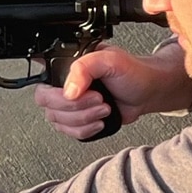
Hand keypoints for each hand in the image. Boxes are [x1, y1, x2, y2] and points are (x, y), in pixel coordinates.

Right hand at [33, 43, 191, 139]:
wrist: (149, 91)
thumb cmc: (133, 72)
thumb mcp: (109, 60)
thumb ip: (84, 69)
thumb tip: (68, 91)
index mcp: (66, 66)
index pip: (43, 82)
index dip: (55, 93)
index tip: (78, 93)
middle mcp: (64, 85)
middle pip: (48, 105)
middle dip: (76, 108)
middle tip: (99, 99)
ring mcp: (71, 104)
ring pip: (59, 121)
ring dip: (84, 119)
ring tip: (104, 108)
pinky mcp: (79, 119)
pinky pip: (70, 132)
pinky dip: (85, 130)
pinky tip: (100, 121)